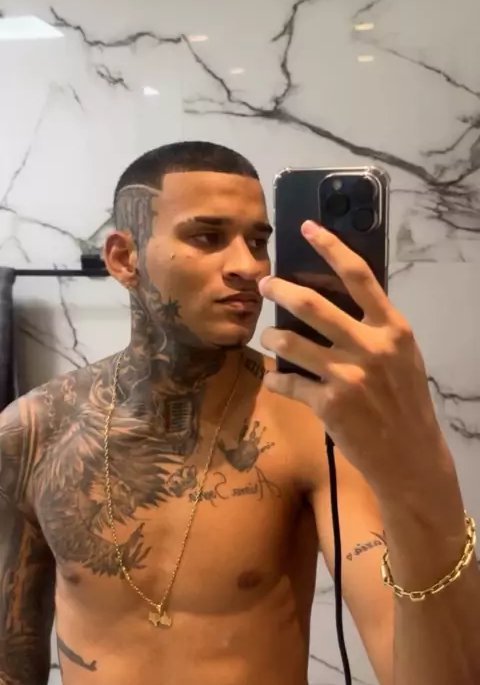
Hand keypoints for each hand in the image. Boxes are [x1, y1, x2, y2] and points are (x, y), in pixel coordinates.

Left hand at [259, 221, 451, 498]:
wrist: (410, 456)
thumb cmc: (404, 401)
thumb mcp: (402, 356)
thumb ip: (375, 327)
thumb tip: (335, 298)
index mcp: (392, 328)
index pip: (359, 276)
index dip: (331, 246)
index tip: (307, 227)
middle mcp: (371, 347)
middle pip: (313, 304)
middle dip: (280, 289)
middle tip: (264, 283)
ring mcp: (348, 376)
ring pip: (290, 343)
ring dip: (271, 335)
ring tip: (268, 334)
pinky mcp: (329, 404)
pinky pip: (287, 382)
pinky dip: (276, 379)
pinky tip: (276, 378)